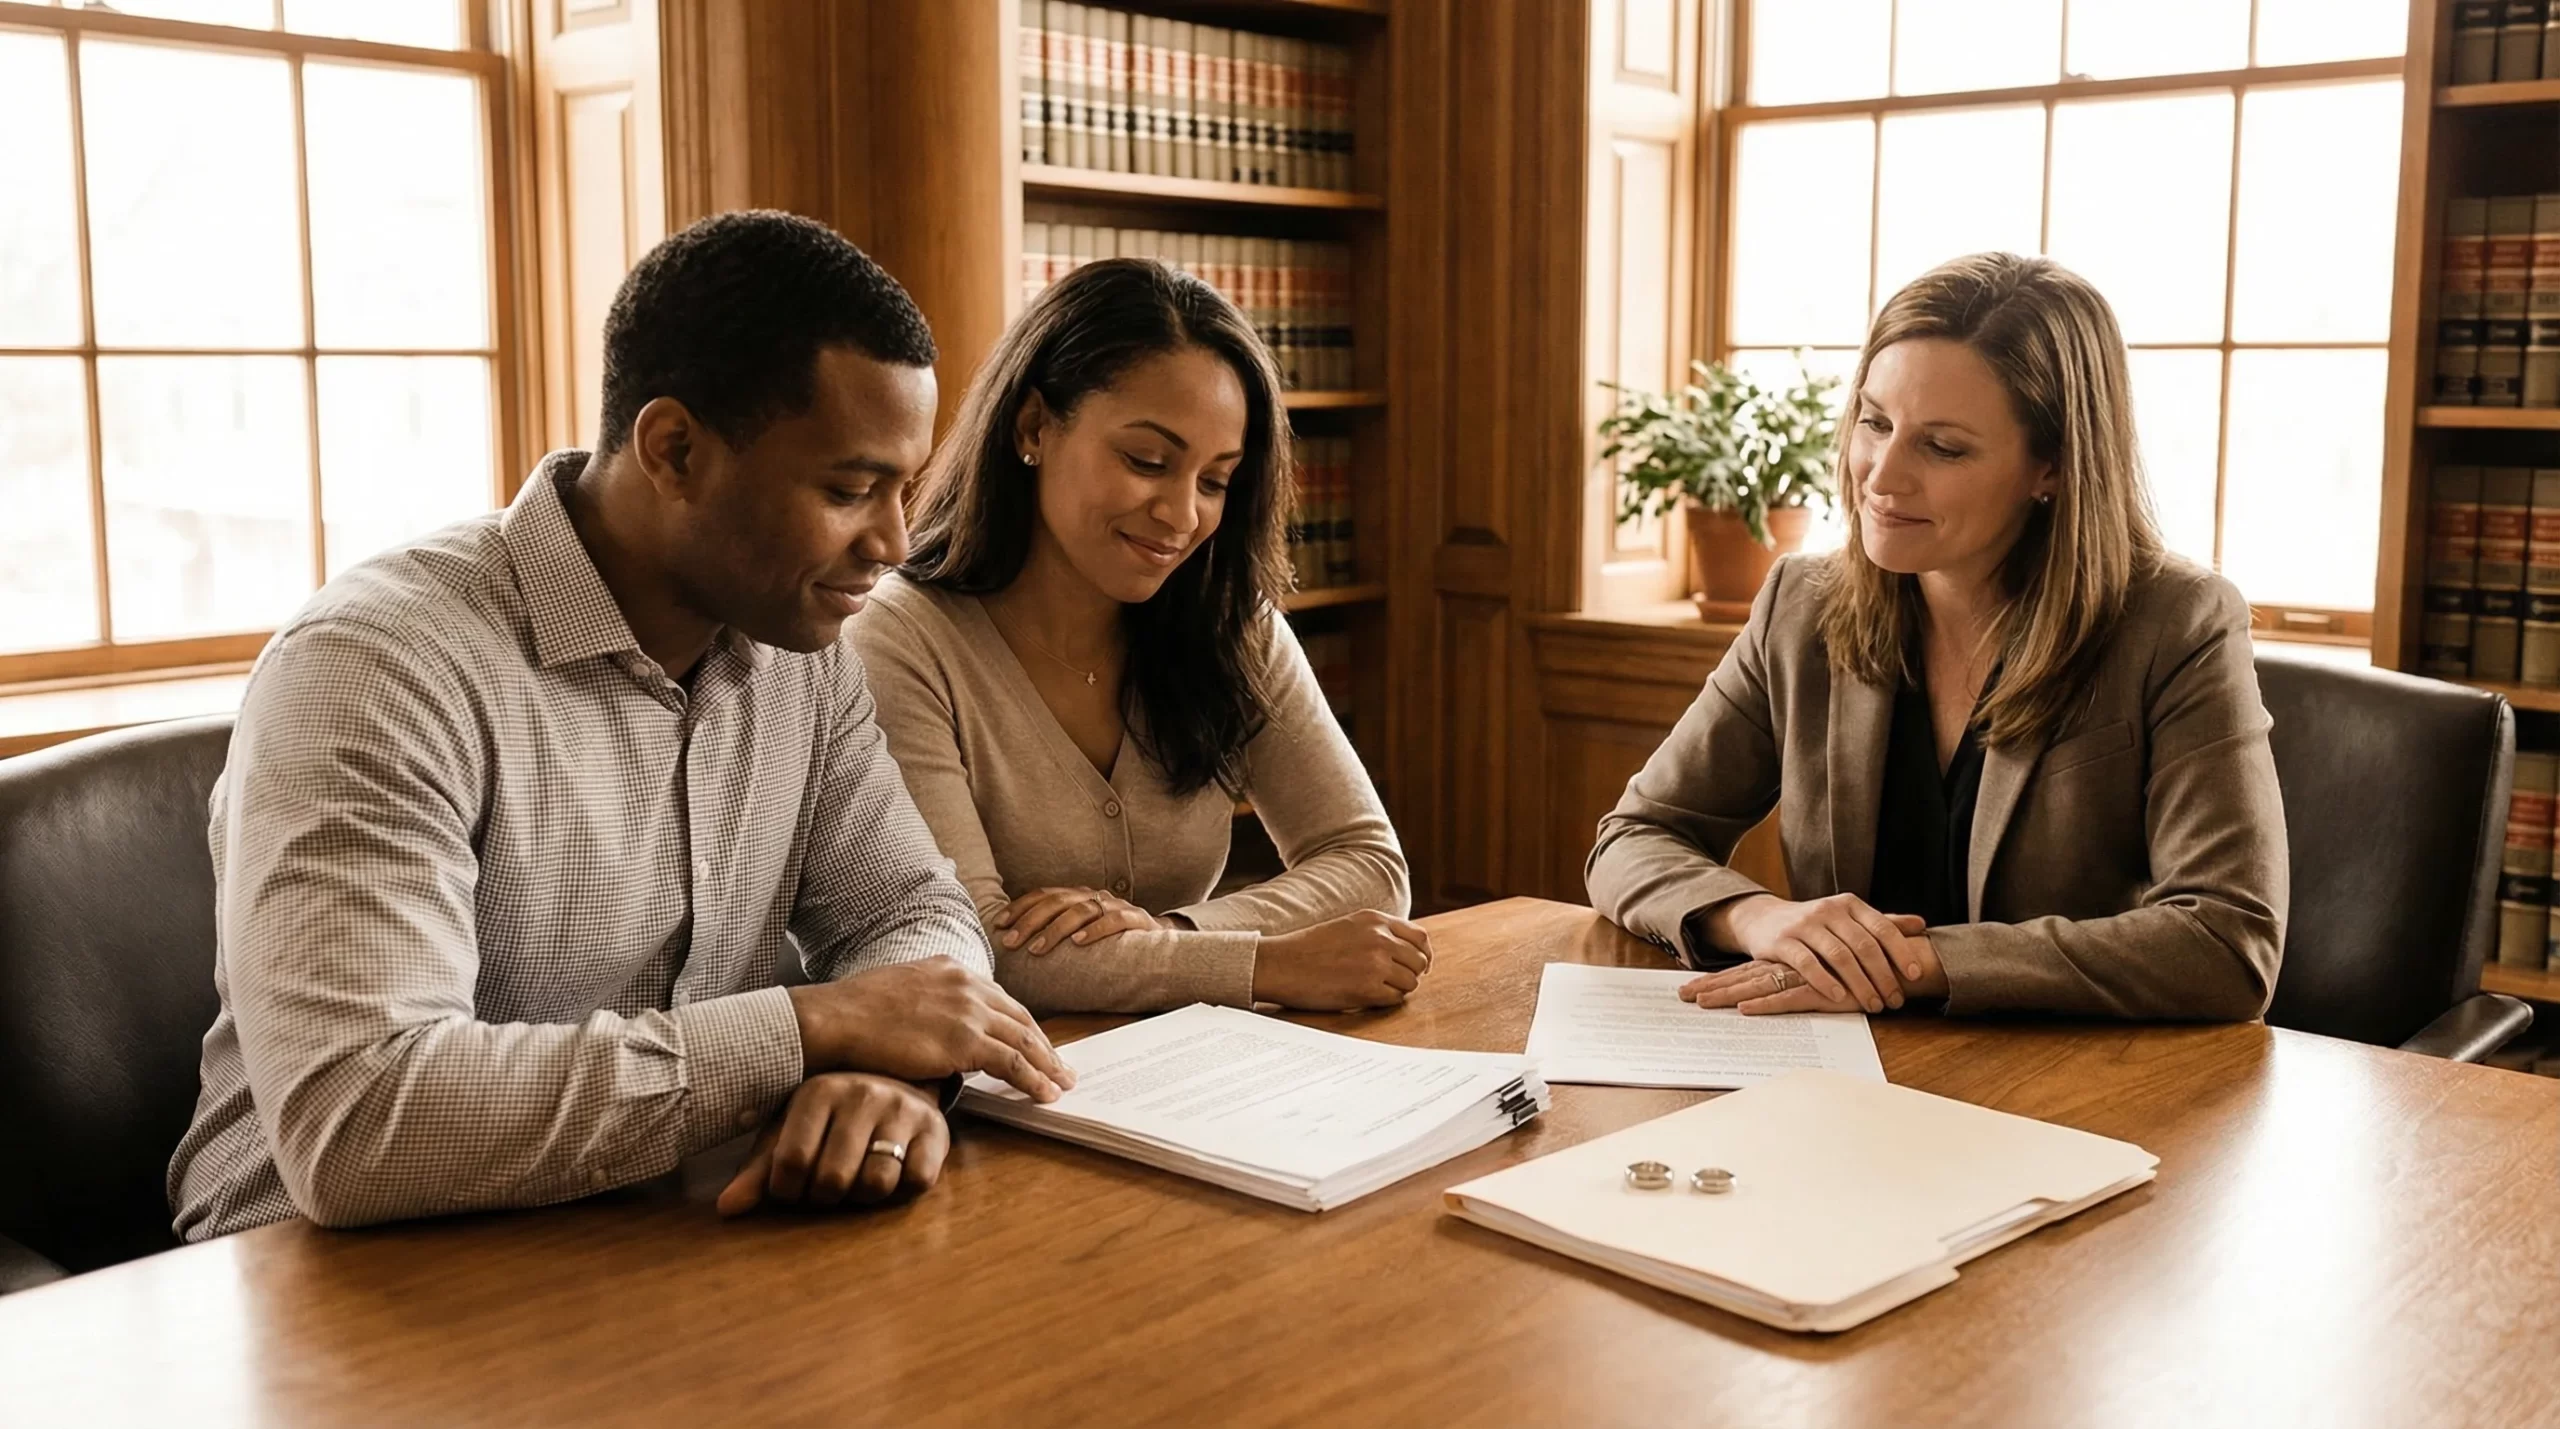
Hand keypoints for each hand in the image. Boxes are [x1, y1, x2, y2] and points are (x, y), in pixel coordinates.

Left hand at [717, 1073, 948, 1215]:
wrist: (897, 1081)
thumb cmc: (832, 1117)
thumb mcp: (790, 1133)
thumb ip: (760, 1171)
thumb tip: (726, 1209)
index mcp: (818, 1091)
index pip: (791, 1163)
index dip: (787, 1192)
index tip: (792, 1188)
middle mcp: (862, 1094)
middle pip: (832, 1179)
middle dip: (825, 1197)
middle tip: (827, 1186)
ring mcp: (901, 1109)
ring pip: (876, 1183)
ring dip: (863, 1196)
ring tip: (858, 1179)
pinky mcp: (935, 1129)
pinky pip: (916, 1181)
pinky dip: (901, 1190)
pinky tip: (892, 1172)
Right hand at [788, 956, 1073, 1100]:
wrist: (835, 1018)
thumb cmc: (853, 1011)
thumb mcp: (898, 991)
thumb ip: (926, 1005)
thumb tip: (933, 1029)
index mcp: (951, 970)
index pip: (999, 1000)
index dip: (1021, 1025)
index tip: (1034, 1042)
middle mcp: (967, 984)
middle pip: (1020, 1019)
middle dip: (1044, 1045)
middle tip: (1061, 1066)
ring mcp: (969, 1011)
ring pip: (1024, 1041)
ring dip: (1048, 1065)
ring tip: (1062, 1084)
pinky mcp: (965, 1041)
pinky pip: (1012, 1063)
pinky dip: (1034, 1079)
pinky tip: (1046, 1094)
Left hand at [995, 886, 1167, 953]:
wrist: (1158, 939)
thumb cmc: (1109, 939)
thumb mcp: (1079, 930)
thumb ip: (1053, 932)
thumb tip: (1013, 945)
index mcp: (1077, 896)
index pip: (1043, 894)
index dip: (1019, 907)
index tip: (998, 925)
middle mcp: (1093, 896)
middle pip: (1056, 901)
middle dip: (1029, 921)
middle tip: (1010, 942)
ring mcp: (1114, 906)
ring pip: (1081, 910)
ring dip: (1055, 929)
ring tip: (1037, 949)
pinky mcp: (1135, 920)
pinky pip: (1114, 921)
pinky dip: (1095, 930)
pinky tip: (1079, 942)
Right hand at [1251, 910, 1433, 1009]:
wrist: (1282, 964)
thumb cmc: (1310, 949)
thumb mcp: (1348, 926)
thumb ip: (1378, 933)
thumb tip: (1409, 951)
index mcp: (1375, 920)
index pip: (1420, 937)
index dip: (1422, 954)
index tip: (1418, 966)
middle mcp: (1379, 938)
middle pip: (1419, 961)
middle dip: (1411, 974)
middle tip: (1395, 983)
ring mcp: (1375, 963)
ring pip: (1411, 982)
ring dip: (1398, 989)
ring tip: (1376, 990)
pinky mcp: (1367, 988)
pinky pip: (1395, 999)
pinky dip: (1386, 1001)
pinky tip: (1367, 998)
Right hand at [1692, 894, 1939, 1012]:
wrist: (1764, 920)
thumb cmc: (1815, 924)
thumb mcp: (1848, 918)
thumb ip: (1883, 922)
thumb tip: (1921, 925)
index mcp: (1849, 904)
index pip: (1882, 928)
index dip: (1901, 952)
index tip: (1915, 976)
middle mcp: (1828, 910)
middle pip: (1863, 945)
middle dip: (1883, 976)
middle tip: (1894, 1000)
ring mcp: (1804, 924)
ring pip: (1839, 956)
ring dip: (1859, 984)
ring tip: (1872, 1004)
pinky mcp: (1782, 941)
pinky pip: (1807, 963)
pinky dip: (1825, 981)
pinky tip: (1839, 997)